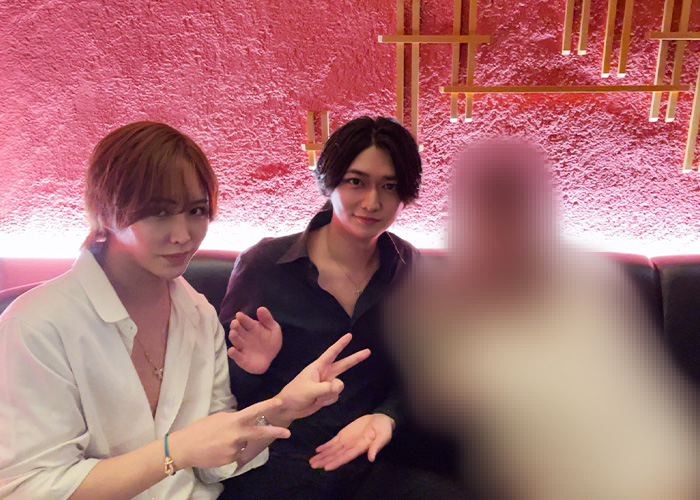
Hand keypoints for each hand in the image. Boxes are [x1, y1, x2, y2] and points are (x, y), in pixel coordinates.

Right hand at [168, 398, 290, 469]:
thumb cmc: (200, 430)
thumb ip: (233, 419)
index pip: (253, 411)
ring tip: (219, 442)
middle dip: (274, 432)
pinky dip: (230, 451)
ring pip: (243, 444)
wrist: (185, 448)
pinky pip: (236, 454)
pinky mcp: (230, 459)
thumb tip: (244, 421)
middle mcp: (236, 434)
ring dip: (237, 442)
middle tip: (288, 433)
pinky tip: (218, 450)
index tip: (279, 403)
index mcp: (233, 420)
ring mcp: (234, 448)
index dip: (267, 406)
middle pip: (259, 432)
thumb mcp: (218, 418)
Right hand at [227, 307, 282, 373]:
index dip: (242, 318)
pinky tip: (232, 350)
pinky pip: (236, 356)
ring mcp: (242, 347)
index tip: (239, 315)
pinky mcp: (241, 358)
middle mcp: (244, 336)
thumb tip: (260, 308)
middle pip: (238, 329)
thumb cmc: (271, 342)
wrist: (271, 358)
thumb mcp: (273, 329)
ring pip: (235, 340)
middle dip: (235, 326)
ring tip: (233, 333)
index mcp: (252, 327)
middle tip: (235, 323)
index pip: (245, 321)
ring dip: (233, 337)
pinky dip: (233, 353)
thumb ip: (267, 319)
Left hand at [276, 333, 370, 421]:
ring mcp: (327, 385)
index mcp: (318, 367)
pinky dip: (327, 401)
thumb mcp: (309, 390)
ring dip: (329, 393)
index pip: (332, 353)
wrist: (289, 409)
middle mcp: (325, 374)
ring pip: (339, 386)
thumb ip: (326, 388)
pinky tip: (318, 402)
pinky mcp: (327, 395)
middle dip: (355, 358)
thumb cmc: (294, 394)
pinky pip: (335, 397)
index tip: (350, 335)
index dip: (341, 344)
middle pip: (344, 365)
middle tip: (368, 351)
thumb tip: (339, 386)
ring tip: (316, 397)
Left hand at [309, 413, 394, 470]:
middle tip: (313, 465)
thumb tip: (372, 458)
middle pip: (336, 455)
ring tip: (312, 461)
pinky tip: (318, 450)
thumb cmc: (384, 428)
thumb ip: (377, 446)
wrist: (382, 419)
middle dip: (325, 461)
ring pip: (332, 450)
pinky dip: (325, 446)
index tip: (326, 468)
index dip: (337, 462)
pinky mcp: (345, 434)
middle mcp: (351, 446)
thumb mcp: (384, 436)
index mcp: (360, 447)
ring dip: (322, 455)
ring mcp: (347, 441)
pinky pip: (333, 441)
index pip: (346, 457)